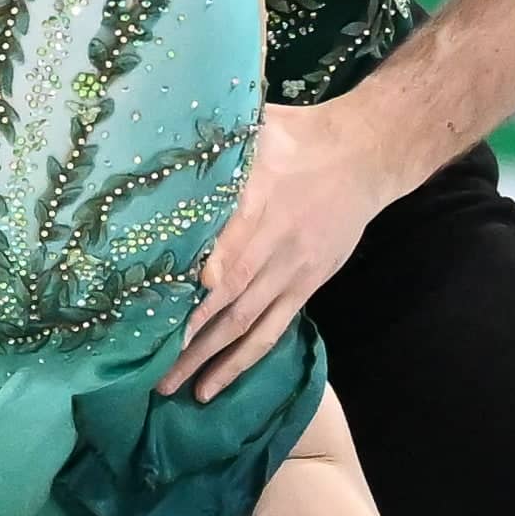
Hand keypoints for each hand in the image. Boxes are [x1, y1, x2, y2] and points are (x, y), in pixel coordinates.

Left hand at [165, 98, 392, 398]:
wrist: (366, 157)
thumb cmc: (302, 137)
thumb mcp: (263, 128)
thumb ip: (223, 143)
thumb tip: (168, 142)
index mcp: (263, 197)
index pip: (233, 240)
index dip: (206, 272)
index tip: (171, 299)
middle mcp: (275, 242)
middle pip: (229, 296)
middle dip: (187, 334)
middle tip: (148, 367)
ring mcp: (291, 271)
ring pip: (245, 323)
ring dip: (207, 358)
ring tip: (171, 387)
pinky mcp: (305, 287)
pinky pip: (271, 331)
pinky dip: (242, 360)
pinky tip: (213, 385)